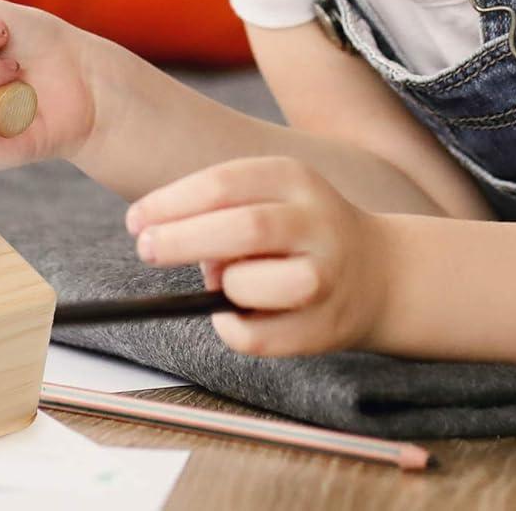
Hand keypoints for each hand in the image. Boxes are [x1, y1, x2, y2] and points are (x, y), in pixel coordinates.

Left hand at [125, 157, 389, 355]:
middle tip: (146, 248)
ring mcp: (326, 274)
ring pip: (254, 283)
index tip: (135, 220)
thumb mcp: (269, 195)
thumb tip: (164, 236)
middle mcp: (315, 221)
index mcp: (292, 178)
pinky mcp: (328, 326)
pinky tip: (228, 316)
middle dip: (181, 239)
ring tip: (220, 281)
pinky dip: (230, 329)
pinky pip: (260, 337)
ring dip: (222, 285)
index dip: (171, 203)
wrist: (380, 273)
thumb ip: (222, 207)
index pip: (222, 183)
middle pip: (240, 227)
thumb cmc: (297, 230)